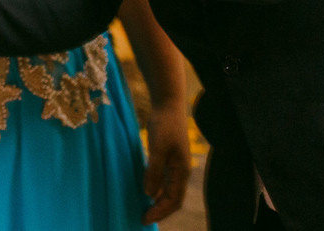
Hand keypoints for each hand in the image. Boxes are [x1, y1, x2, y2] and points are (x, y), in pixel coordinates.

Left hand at [141, 98, 190, 222]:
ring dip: (157, 201)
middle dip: (159, 210)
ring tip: (143, 208)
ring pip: (168, 190)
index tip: (144, 219)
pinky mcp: (167, 157)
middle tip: (142, 218)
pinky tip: (145, 190)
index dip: (160, 212)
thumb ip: (154, 171)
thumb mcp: (157, 148)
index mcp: (181, 171)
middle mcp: (180, 171)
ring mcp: (175, 164)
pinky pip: (163, 179)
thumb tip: (149, 193)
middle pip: (172, 199)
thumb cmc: (164, 125)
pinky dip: (155, 188)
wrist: (168, 105)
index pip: (173, 200)